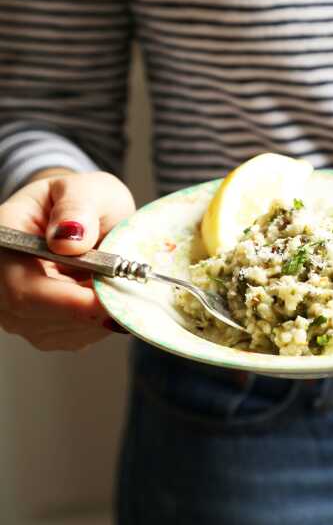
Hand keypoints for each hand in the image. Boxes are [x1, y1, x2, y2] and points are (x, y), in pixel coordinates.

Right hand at [0, 171, 134, 350]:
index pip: (21, 284)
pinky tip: (110, 298)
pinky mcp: (39, 323)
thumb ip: (77, 206)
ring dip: (95, 317)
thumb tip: (70, 240)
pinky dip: (98, 322)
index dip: (64, 299)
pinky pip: (70, 336)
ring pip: (55, 331)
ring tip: (119, 287)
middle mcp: (2, 278)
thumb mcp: (86, 189)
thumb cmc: (82, 201)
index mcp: (5, 239)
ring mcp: (16, 306)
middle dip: (88, 311)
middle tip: (128, 295)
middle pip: (35, 316)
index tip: (104, 298)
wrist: (84, 217)